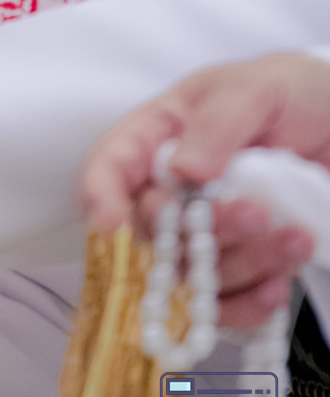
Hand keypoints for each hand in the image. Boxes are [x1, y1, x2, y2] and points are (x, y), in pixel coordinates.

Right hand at [79, 52, 329, 326]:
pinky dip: (250, 306)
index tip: (112, 225)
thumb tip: (183, 169)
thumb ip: (219, 121)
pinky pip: (226, 308)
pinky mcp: (241, 266)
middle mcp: (173, 188)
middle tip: (256, 213)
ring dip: (243, 264)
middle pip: (152, 232)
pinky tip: (281, 283)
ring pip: (193, 274)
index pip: (109, 167)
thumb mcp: (258, 88)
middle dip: (199, 232)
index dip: (99, 196)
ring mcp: (206, 232)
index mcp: (161, 135)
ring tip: (297, 237)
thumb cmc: (295, 95)